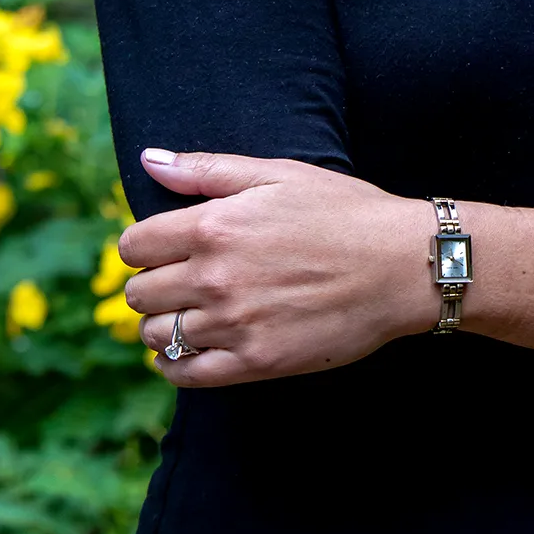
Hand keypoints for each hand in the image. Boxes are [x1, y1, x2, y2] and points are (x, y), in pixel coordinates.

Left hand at [121, 149, 436, 386]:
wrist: (400, 266)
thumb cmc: (342, 211)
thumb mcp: (278, 174)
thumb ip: (206, 170)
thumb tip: (148, 159)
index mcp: (216, 225)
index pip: (133, 246)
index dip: (144, 246)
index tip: (165, 248)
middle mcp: (216, 277)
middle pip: (139, 294)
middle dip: (154, 284)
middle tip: (185, 279)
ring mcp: (234, 324)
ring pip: (156, 335)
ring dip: (165, 324)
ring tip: (194, 312)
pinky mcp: (254, 363)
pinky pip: (183, 374)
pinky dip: (174, 364)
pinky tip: (190, 349)